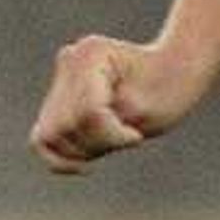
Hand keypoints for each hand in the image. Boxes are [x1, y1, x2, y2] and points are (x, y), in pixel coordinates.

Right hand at [30, 33, 203, 174]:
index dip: (112, 134)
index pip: (88, 112)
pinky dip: (62, 156)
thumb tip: (49, 136)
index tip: (137, 136)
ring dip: (83, 149)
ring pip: (49, 135)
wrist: (175, 71)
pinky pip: (44, 138)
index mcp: (92, 54)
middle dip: (95, 142)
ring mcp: (60, 78)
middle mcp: (69, 60)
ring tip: (114, 139)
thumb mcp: (147, 112)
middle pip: (62, 126)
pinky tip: (84, 165)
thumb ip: (102, 124)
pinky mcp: (58, 99)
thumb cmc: (170, 90)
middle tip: (126, 137)